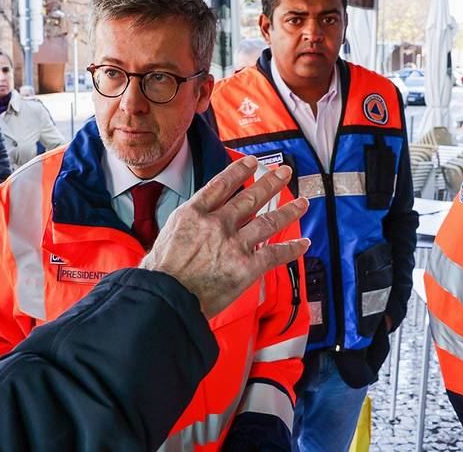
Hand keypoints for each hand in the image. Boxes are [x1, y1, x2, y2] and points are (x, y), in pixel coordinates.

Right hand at [140, 156, 309, 318]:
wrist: (164, 299)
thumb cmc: (159, 274)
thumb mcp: (166, 235)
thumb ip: (187, 226)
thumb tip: (195, 223)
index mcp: (193, 214)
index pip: (221, 184)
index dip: (239, 171)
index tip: (252, 163)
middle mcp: (216, 224)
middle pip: (250, 198)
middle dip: (270, 183)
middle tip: (284, 173)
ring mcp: (233, 244)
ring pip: (267, 222)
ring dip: (288, 211)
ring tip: (302, 203)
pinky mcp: (246, 267)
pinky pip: (274, 254)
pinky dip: (292, 248)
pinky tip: (303, 243)